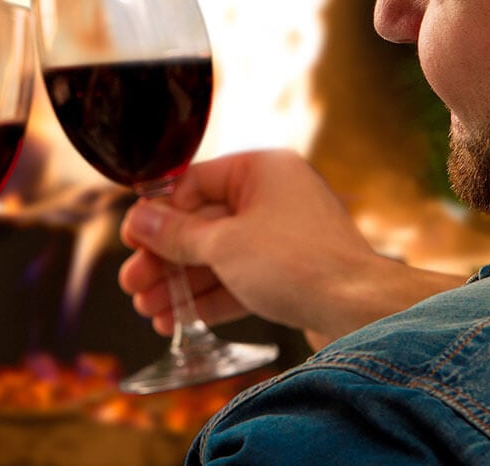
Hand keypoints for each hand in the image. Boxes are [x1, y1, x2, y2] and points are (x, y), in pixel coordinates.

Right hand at [118, 149, 462, 347]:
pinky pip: (239, 280)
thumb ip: (177, 233)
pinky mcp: (289, 273)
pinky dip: (209, 299)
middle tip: (132, 282)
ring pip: (218, 257)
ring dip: (181, 284)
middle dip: (165, 258)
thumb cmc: (298, 264)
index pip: (194, 183)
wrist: (358, 310)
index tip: (132, 239)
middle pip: (203, 224)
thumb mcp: (224, 245)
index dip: (158, 213)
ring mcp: (283, 237)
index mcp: (263, 169)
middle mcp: (274, 197)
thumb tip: (140, 219)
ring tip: (149, 309)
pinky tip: (177, 319)